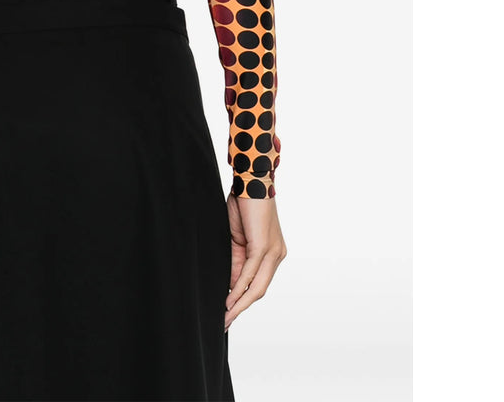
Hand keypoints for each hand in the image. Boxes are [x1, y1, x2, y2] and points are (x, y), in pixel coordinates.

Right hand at [225, 192, 287, 330]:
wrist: (250, 181)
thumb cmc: (243, 204)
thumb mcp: (238, 238)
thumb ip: (236, 260)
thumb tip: (231, 284)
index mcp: (272, 253)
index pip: (257, 282)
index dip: (242, 298)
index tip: (228, 312)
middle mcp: (277, 255)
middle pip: (259, 289)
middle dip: (241, 307)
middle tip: (225, 322)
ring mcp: (273, 252)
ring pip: (257, 286)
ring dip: (240, 304)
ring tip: (225, 317)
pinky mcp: (263, 247)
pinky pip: (250, 272)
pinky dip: (239, 288)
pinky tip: (229, 299)